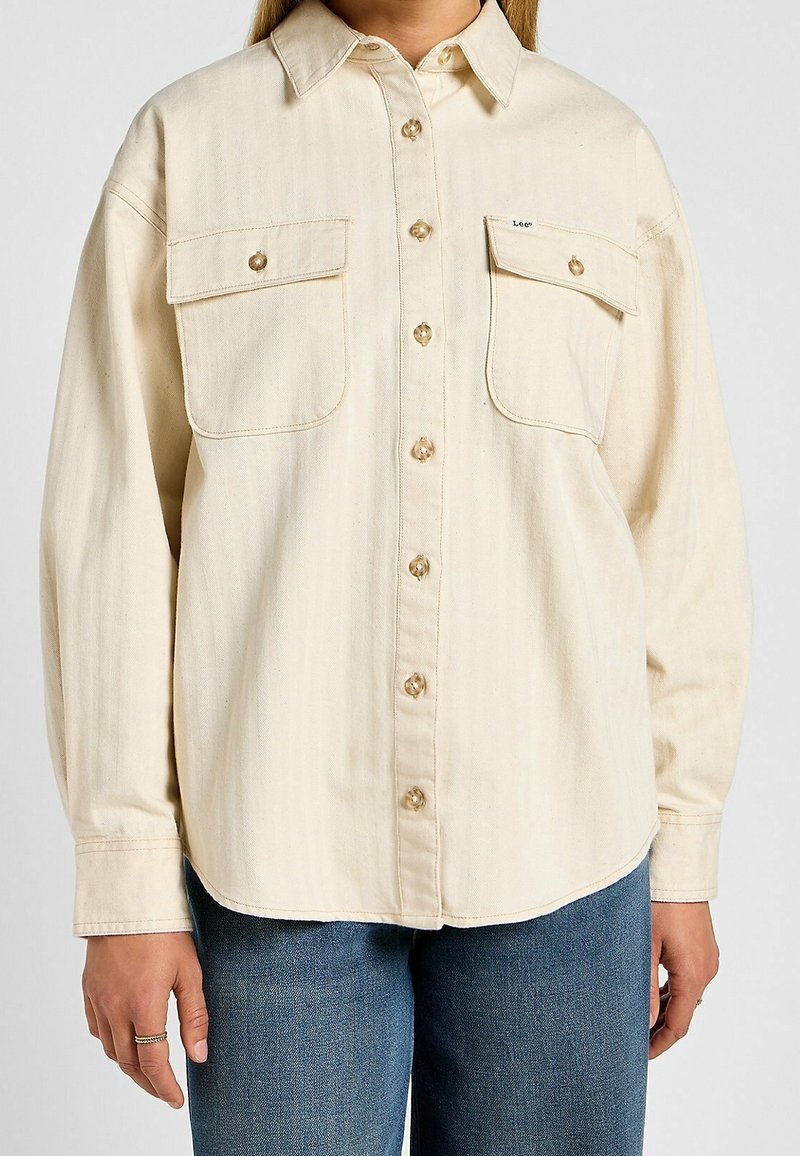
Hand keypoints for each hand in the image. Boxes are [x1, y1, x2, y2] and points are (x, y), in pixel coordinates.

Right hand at [81, 931, 208, 1108]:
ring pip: (110, 1049)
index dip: (166, 1086)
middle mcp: (115, 1008)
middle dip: (148, 1083)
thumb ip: (195, 1016)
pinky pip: (96, 1029)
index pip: (153, 1062)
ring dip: (129, 1066)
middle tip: (165, 1091)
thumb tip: (199, 1055)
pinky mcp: (89, 990)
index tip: (177, 1100)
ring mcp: (98, 999)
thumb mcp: (189, 971)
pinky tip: (124, 1042)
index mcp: (143, 1005)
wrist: (128, 900)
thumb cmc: (165, 931)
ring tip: (148, 1072)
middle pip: (129, 1063)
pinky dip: (111, 1043)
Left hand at [649, 901, 719, 1058]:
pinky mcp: (703, 947)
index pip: (678, 1024)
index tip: (641, 1055)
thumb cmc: (658, 904)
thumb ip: (643, 988)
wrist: (677, 871)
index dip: (659, 1043)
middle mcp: (706, 970)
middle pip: (683, 1012)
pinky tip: (653, 991)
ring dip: (665, 1008)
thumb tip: (643, 1023)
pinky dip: (672, 990)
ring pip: (686, 995)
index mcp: (693, 975)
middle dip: (660, 1027)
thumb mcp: (644, 947)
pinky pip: (689, 978)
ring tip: (639, 1018)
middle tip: (634, 1039)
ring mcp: (707, 958)